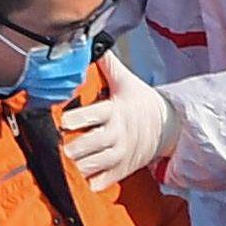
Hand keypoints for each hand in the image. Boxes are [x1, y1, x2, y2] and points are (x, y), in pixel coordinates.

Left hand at [57, 66, 174, 186]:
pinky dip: (90, 184)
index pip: (96, 115)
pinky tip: (76, 183)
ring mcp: (120, 154)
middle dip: (74, 147)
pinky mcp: (121, 170)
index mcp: (116, 111)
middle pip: (94, 144)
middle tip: (58, 148)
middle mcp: (117, 134)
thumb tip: (95, 41)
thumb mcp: (127, 82)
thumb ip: (108, 65)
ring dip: (78, 166)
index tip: (63, 121)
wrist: (167, 128)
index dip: (79, 119)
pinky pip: (104, 181)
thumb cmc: (140, 102)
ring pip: (96, 164)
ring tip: (62, 165)